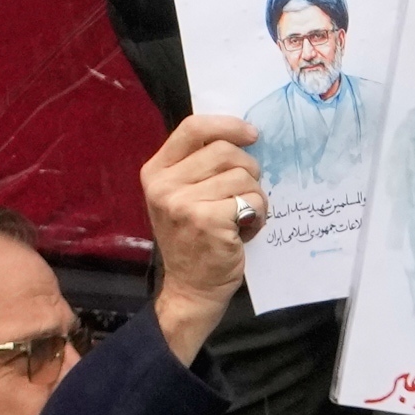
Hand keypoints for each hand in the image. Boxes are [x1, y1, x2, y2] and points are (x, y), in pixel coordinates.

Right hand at [143, 113, 263, 350]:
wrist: (191, 289)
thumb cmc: (193, 240)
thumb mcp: (181, 196)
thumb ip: (199, 166)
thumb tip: (243, 135)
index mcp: (156, 172)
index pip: (193, 127)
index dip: (227, 125)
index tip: (251, 134)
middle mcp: (164, 185)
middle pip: (224, 151)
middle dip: (248, 169)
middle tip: (246, 194)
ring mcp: (183, 203)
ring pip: (243, 176)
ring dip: (255, 198)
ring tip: (242, 218)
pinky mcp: (208, 221)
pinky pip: (251, 200)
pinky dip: (258, 215)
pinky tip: (244, 230)